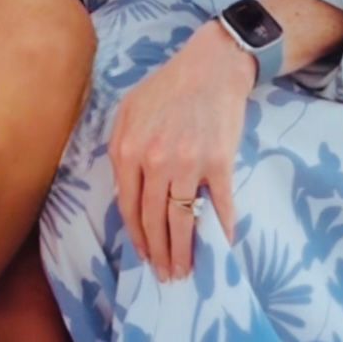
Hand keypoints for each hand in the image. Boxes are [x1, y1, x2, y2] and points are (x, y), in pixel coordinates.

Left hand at [109, 21, 254, 280]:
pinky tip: (221, 248)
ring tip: (185, 271)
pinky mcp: (220, 163)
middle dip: (159, 254)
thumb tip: (125, 194)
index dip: (137, 238)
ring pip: (182, 222)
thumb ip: (120, 151)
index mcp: (129, 149)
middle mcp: (155, 161)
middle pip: (154, 221)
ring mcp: (189, 163)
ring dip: (184, 253)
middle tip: (165, 275)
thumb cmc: (168, 87)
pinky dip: (221, 231)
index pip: (128, 208)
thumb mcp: (128, 111)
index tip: (144, 257)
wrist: (212, 65)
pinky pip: (219, 208)